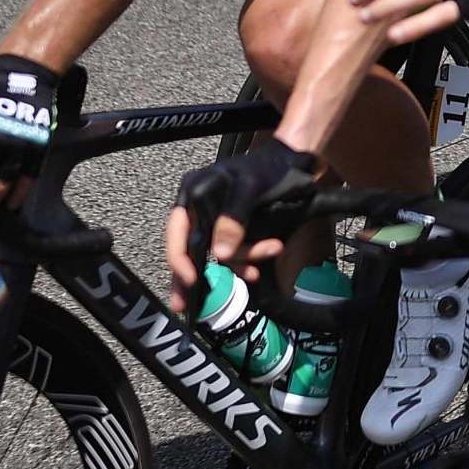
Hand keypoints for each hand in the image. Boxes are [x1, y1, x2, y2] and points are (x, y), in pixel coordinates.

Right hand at [164, 138, 319, 310]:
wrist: (291, 163)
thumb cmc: (267, 168)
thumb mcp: (249, 188)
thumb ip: (234, 218)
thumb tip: (220, 254)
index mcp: (194, 193)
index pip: (177, 230)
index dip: (179, 257)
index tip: (189, 279)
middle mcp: (199, 208)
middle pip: (190, 248)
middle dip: (193, 276)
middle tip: (186, 306)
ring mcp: (215, 221)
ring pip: (218, 253)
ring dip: (241, 260)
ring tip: (271, 250)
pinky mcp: (232, 231)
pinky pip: (232, 254)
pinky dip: (246, 261)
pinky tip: (258, 266)